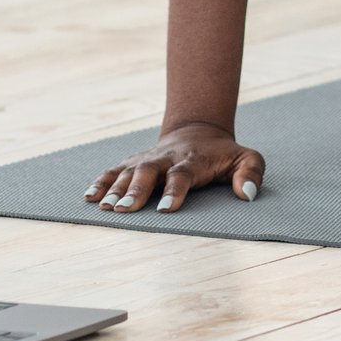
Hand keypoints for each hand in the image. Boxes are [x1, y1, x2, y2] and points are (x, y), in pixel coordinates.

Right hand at [84, 121, 264, 215]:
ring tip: (105, 207)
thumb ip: (251, 173)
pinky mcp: (133, 161)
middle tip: (125, 209)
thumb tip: (249, 194)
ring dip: (115, 189)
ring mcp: (147, 159)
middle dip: (136, 190)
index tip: (166, 210)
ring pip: (128, 171)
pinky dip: (101, 182)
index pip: (182, 175)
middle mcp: (165, 158)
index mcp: (192, 160)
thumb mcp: (246, 158)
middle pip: (148, 172)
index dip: (174, 191)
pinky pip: (114, 170)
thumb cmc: (223, 154)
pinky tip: (89, 197)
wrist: (198, 131)